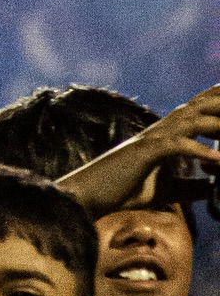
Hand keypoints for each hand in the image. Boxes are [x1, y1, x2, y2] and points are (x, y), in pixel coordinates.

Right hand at [60, 84, 219, 214]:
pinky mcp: (144, 153)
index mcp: (164, 134)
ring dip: (217, 124)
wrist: (88, 196)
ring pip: (191, 121)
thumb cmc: (122, 191)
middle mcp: (160, 130)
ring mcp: (151, 139)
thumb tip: (215, 189)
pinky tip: (217, 160)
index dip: (216, 99)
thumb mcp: (167, 190)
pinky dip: (198, 151)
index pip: (195, 109)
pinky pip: (176, 146)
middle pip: (198, 107)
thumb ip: (192, 187)